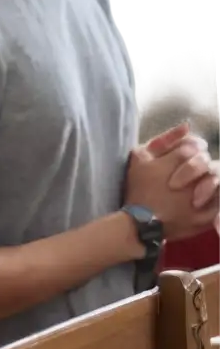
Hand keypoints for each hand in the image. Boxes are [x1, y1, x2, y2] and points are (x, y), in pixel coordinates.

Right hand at [127, 123, 219, 238]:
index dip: (191, 147)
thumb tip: (187, 125)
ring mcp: (202, 201)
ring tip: (195, 184)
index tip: (184, 154)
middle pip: (207, 162)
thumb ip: (164, 139)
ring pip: (217, 181)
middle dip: (198, 164)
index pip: (196, 145)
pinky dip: (213, 197)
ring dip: (208, 180)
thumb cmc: (137, 187)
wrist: (138, 223)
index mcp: (176, 162)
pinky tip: (202, 197)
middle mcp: (193, 180)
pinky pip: (219, 203)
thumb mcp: (140, 157)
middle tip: (186, 171)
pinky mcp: (207, 217)